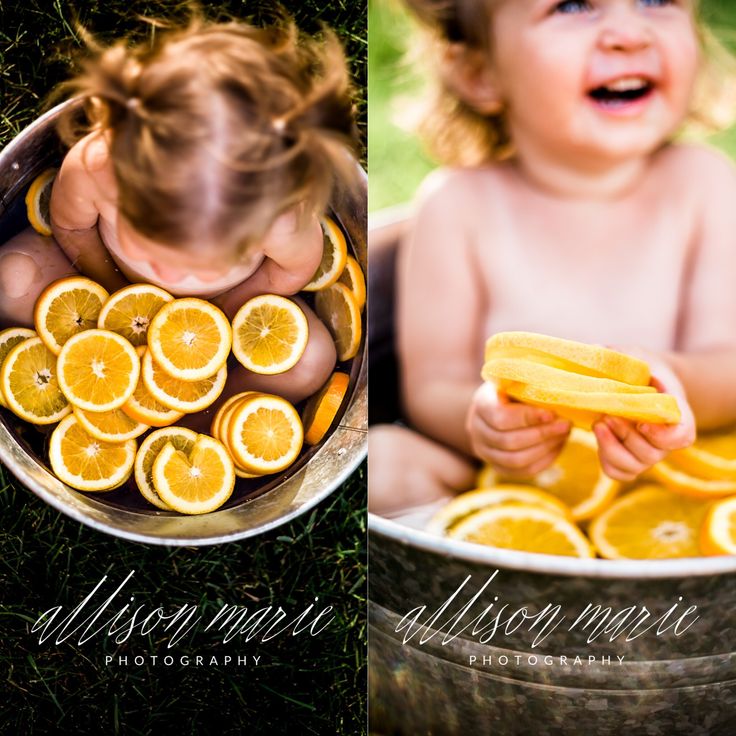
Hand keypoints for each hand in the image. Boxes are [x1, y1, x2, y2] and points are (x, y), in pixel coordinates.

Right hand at [465, 383, 571, 476]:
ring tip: (563, 435)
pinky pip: (522, 471)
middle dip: (541, 434)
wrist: (500, 403)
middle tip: (565, 425)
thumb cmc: (514, 386)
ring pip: (515, 460)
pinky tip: (557, 446)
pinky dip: (543, 461)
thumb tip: (560, 392)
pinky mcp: (498, 466)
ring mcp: (485, 450)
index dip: (527, 418)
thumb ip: (532, 385)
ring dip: (544, 449)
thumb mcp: (518, 379)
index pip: (500, 418)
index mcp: (481, 404)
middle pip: (507, 441)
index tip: (551, 413)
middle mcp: (477, 429)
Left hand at [592, 361, 695, 481]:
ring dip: (611, 449)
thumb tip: (594, 352)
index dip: (664, 436)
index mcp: (676, 413)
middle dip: (625, 437)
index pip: (682, 437)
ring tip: (597, 425)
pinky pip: (618, 473)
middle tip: (606, 416)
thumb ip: (619, 355)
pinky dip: (605, 460)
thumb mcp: (632, 354)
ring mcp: (647, 451)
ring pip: (633, 467)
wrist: (636, 383)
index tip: (642, 422)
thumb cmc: (637, 367)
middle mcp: (664, 438)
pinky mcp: (627, 459)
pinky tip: (597, 437)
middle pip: (651, 455)